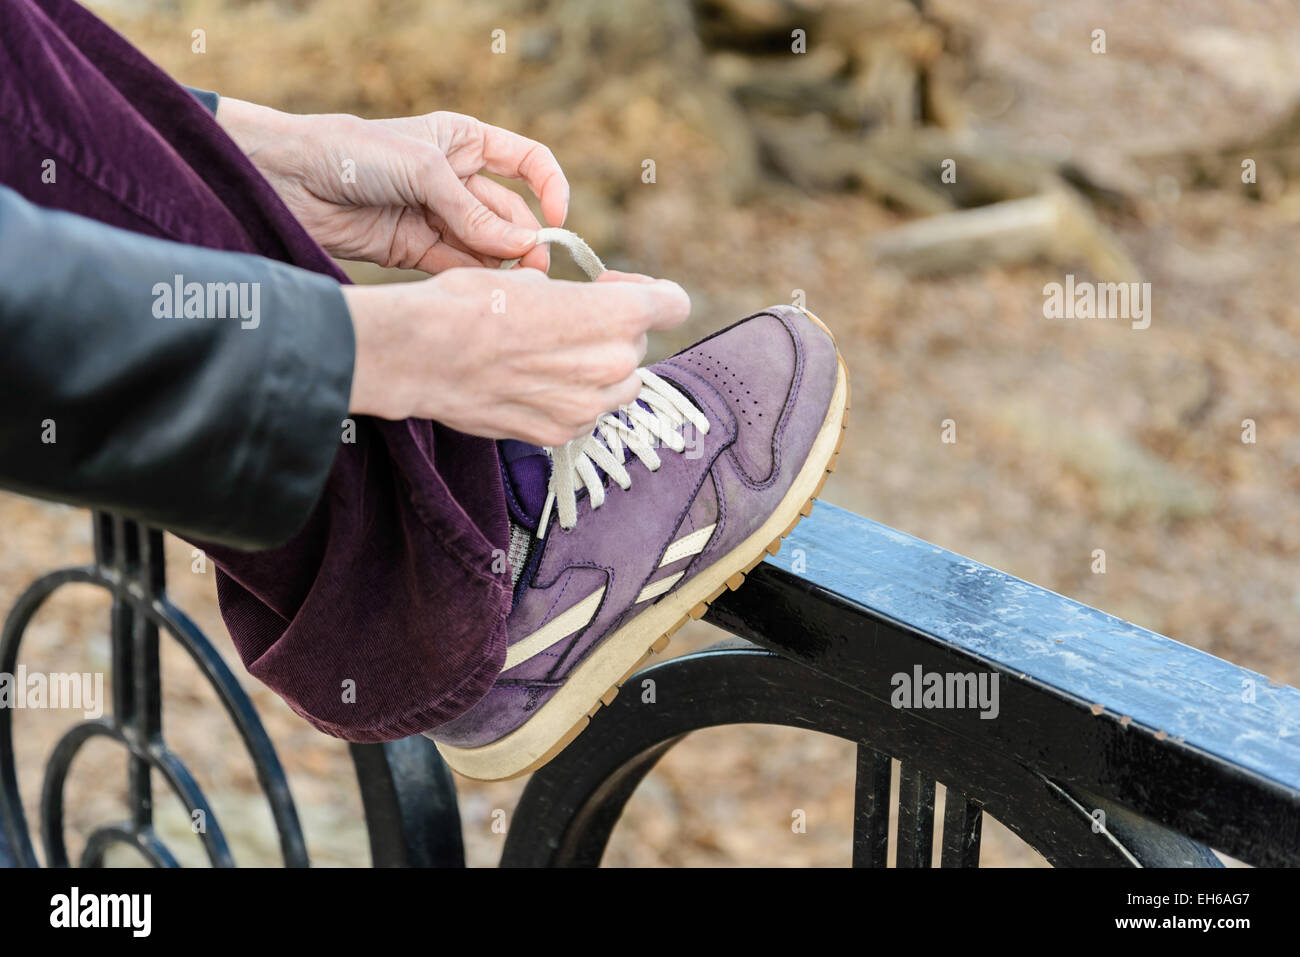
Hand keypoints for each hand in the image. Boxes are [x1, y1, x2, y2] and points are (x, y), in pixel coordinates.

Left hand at [215, 99, 567, 272]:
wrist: (287, 180)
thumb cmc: (353, 152)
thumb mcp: (423, 171)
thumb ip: (473, 213)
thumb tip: (524, 246)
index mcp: (464, 142)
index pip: (527, 162)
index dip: (551, 188)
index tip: (558, 220)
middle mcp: (456, 179)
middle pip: (509, 214)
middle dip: (524, 241)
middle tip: (532, 272)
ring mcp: (436, 216)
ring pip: (486, 245)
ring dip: (501, 265)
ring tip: (512, 287)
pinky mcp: (415, 249)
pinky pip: (456, 265)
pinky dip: (472, 278)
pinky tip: (483, 290)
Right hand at [342, 269, 690, 445]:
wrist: (420, 354)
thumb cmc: (469, 304)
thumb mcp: (530, 277)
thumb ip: (574, 298)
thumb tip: (576, 305)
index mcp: (614, 313)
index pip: (674, 304)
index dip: (652, 293)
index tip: (618, 290)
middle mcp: (612, 363)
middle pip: (638, 346)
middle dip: (611, 334)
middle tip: (566, 324)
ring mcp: (589, 405)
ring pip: (619, 386)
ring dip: (597, 372)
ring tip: (549, 356)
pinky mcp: (561, 433)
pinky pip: (584, 414)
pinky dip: (568, 400)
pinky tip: (530, 384)